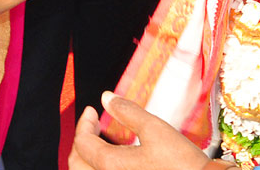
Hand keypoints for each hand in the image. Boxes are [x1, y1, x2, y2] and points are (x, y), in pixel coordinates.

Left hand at [70, 92, 212, 169]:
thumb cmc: (182, 164)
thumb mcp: (155, 129)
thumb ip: (128, 112)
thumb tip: (107, 98)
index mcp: (112, 166)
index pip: (83, 143)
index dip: (84, 123)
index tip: (92, 111)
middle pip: (77, 165)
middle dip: (81, 142)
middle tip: (92, 125)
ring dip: (88, 159)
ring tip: (100, 142)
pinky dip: (99, 169)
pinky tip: (114, 159)